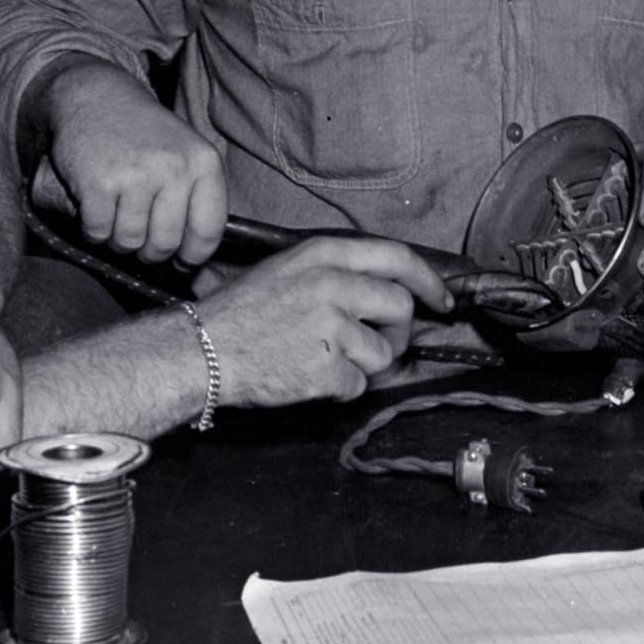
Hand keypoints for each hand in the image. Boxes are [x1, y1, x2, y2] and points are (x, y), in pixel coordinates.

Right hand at [39, 65, 227, 266]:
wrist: (97, 97)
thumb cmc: (145, 137)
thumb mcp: (185, 155)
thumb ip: (195, 201)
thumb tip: (194, 263)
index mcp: (204, 162)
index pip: (209, 231)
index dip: (193, 255)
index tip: (181, 260)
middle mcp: (173, 167)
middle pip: (165, 243)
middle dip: (150, 251)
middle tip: (140, 235)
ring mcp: (135, 175)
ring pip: (129, 242)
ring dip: (119, 239)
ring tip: (117, 213)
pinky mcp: (98, 182)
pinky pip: (98, 233)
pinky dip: (93, 229)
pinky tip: (96, 204)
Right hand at [197, 238, 455, 408]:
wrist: (202, 351)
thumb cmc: (242, 311)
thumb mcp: (287, 268)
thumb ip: (338, 272)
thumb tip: (391, 290)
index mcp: (324, 254)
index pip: (398, 257)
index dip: (428, 281)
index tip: (442, 300)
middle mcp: (332, 284)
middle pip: (400, 308)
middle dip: (396, 333)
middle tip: (373, 344)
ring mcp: (330, 326)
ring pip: (383, 353)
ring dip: (363, 365)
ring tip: (325, 360)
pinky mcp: (325, 368)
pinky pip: (357, 385)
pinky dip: (339, 389)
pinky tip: (309, 377)